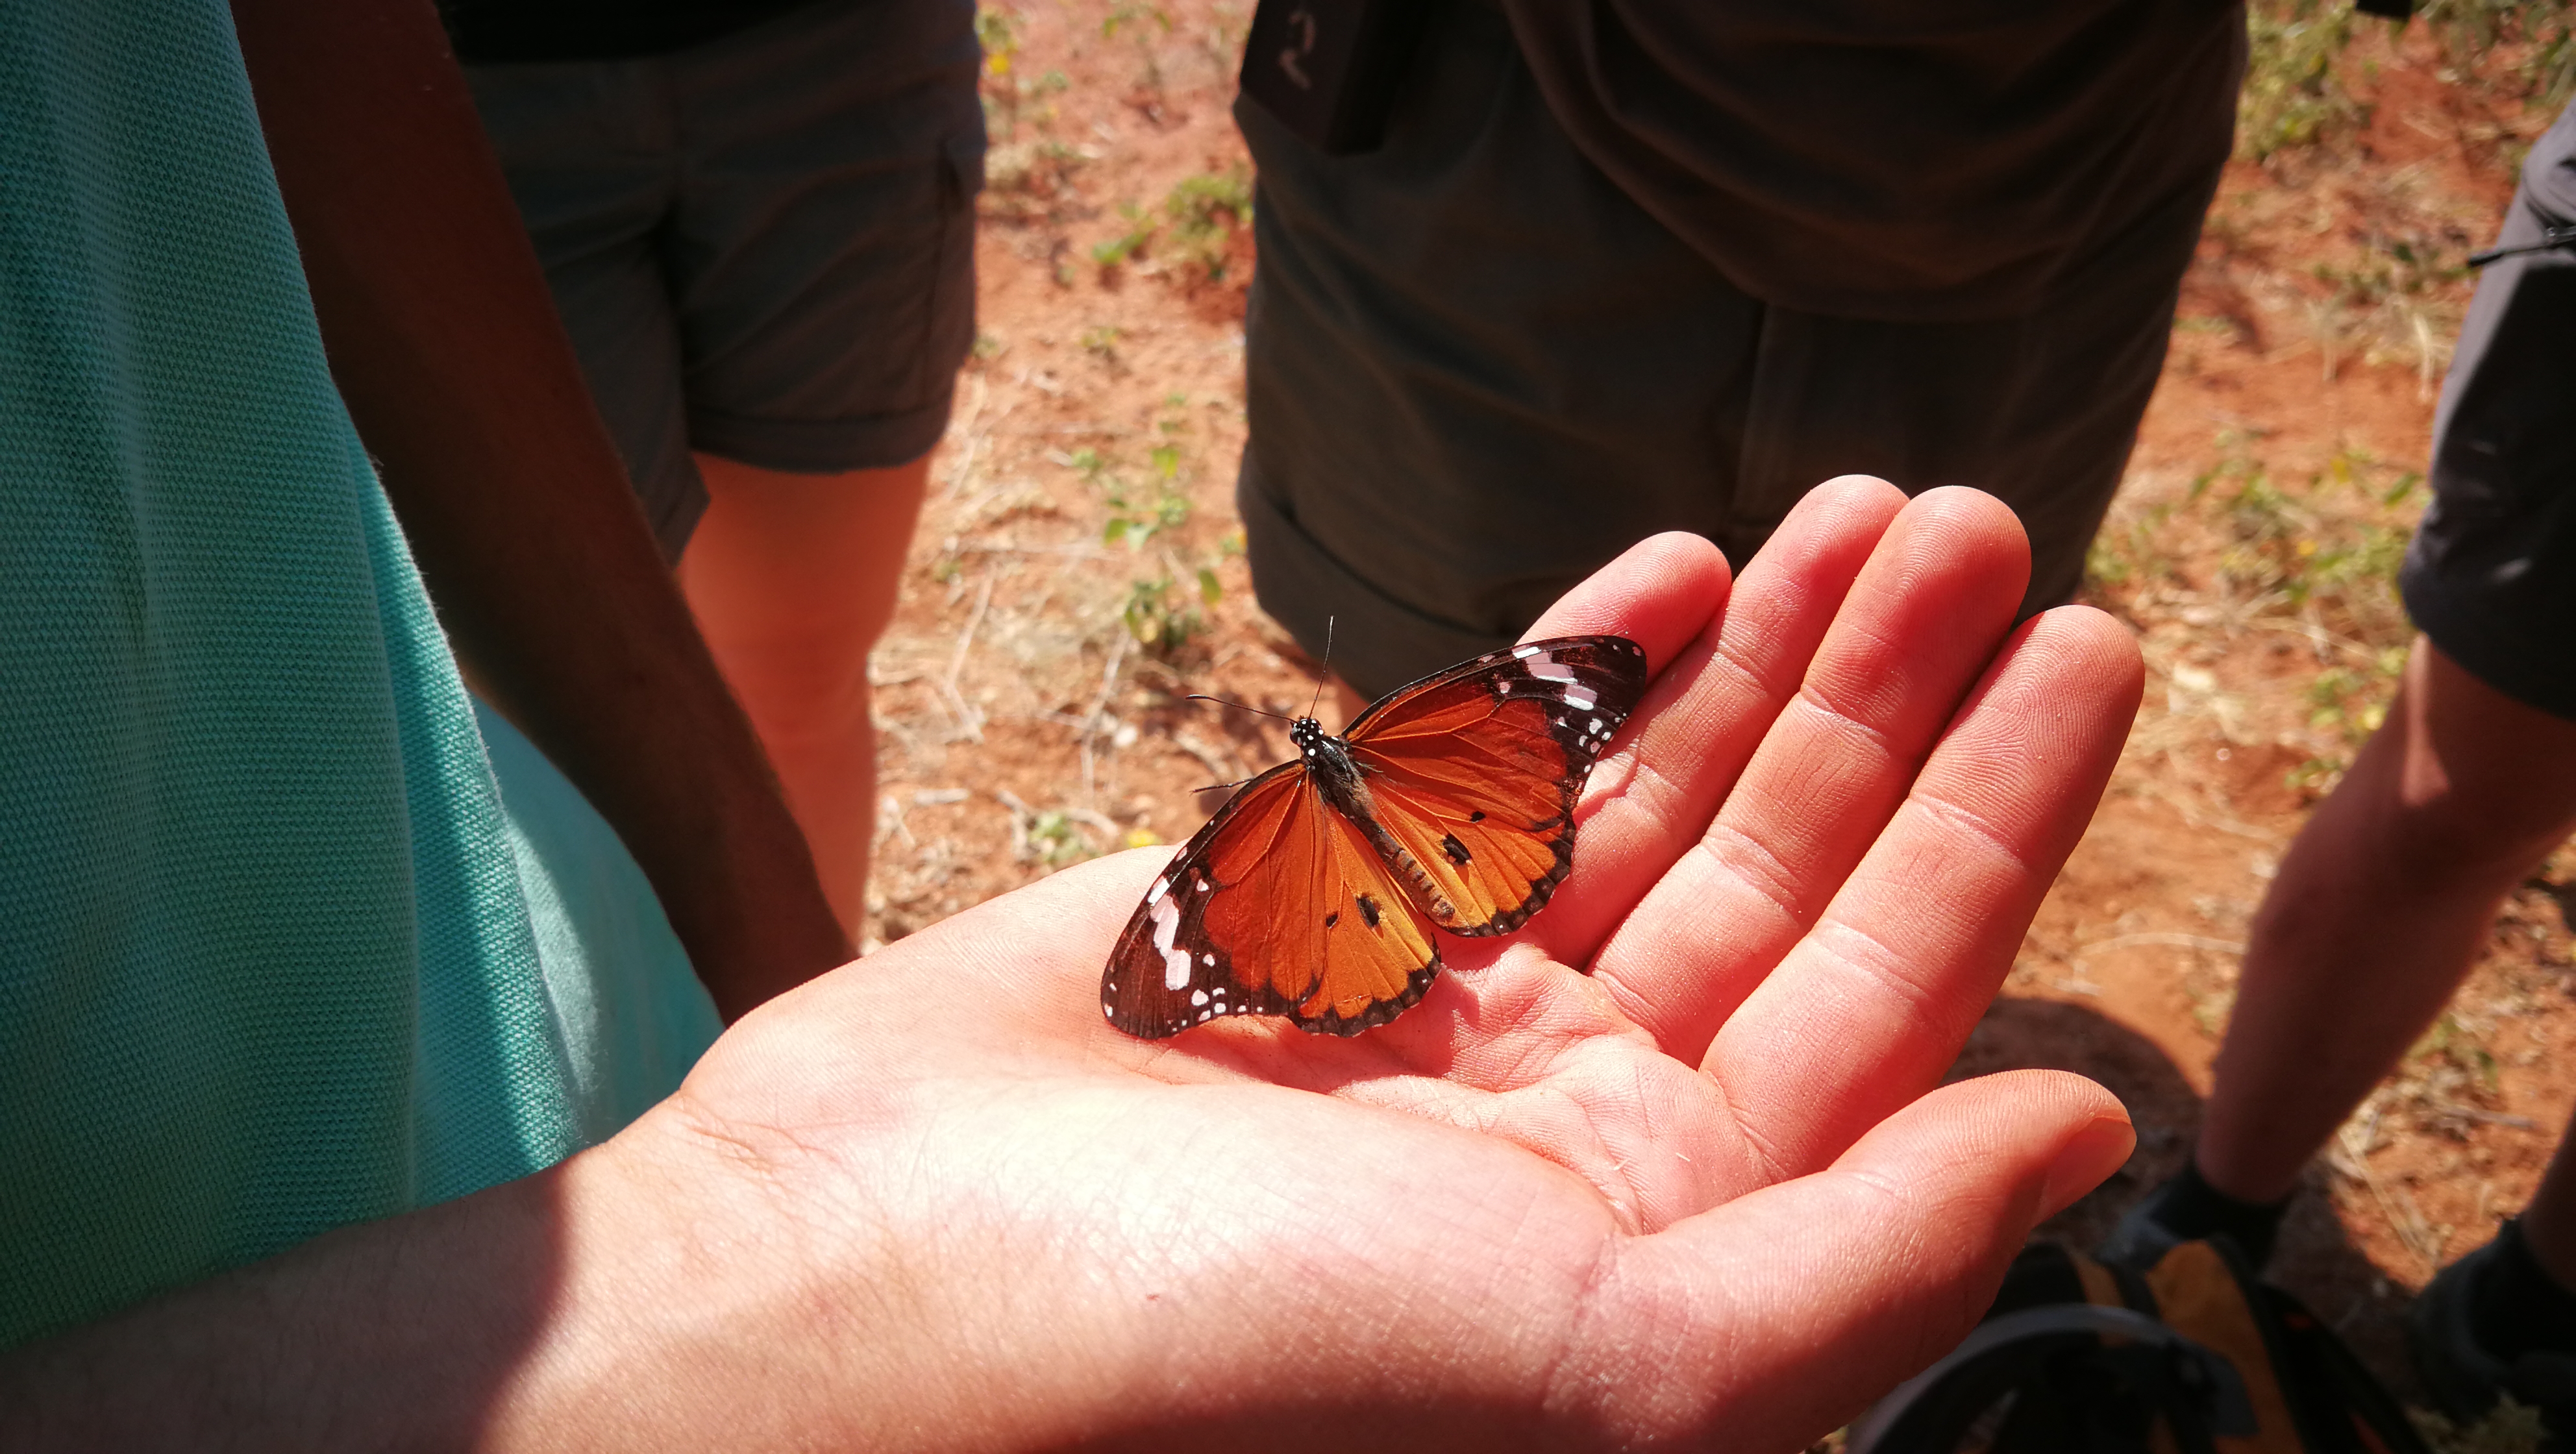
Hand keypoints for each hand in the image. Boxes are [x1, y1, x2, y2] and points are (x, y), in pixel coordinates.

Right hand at [527, 481, 2143, 1449]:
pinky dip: (1573, 668)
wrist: (863, 1296)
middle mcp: (1562, 1118)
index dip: (1999, 820)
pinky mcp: (1296, 900)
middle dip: (1891, 702)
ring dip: (1760, 659)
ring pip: (1640, 799)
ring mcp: (1428, 998)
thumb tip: (2086, 1133)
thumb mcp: (1608, 1367)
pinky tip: (1681, 567)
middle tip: (1995, 529)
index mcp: (1659, 1240)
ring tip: (1875, 513)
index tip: (2093, 652)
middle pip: (1780, 872)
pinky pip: (1468, 766)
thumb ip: (1860, 1261)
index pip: (1884, 1001)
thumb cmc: (1231, 1369)